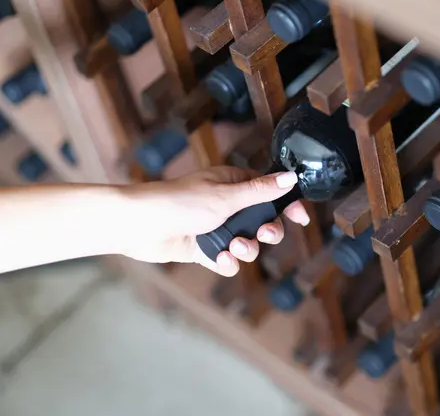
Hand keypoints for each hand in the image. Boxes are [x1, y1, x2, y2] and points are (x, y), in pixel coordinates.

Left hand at [119, 166, 308, 275]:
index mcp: (233, 183)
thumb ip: (261, 191)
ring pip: (248, 244)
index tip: (300, 218)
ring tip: (234, 247)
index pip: (270, 192)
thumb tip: (291, 177)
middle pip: (264, 221)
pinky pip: (228, 260)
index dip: (287, 204)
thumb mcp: (226, 197)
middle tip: (264, 234)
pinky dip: (227, 262)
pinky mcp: (206, 248)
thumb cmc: (179, 202)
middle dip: (267, 232)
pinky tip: (220, 259)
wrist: (140, 226)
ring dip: (246, 249)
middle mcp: (228, 205)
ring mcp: (217, 227)